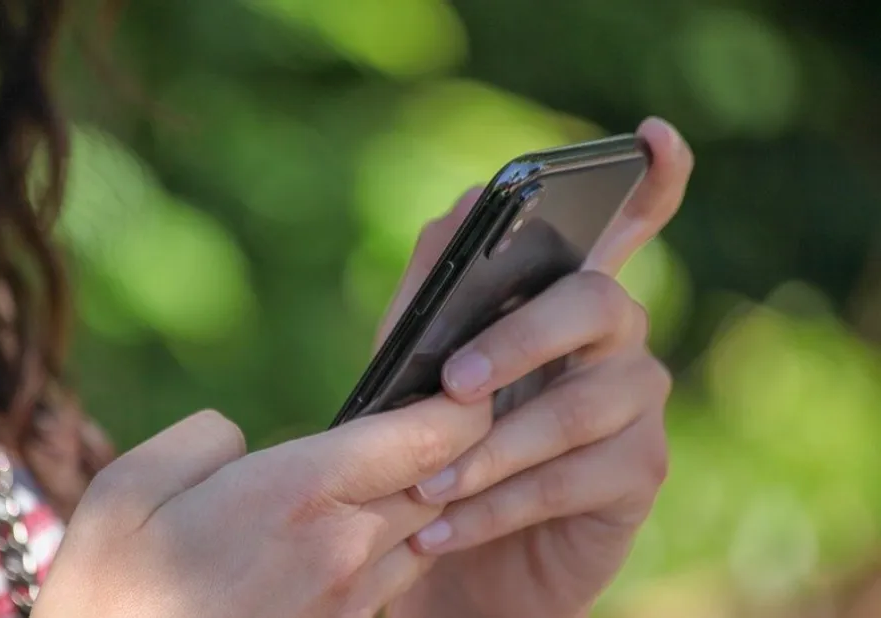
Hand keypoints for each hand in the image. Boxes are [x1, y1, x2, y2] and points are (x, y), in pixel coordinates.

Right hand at [32, 397, 492, 617]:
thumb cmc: (108, 603)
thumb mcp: (126, 493)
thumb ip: (203, 441)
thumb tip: (243, 442)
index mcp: (298, 496)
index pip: (427, 438)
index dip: (464, 404)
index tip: (466, 382)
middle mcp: (343, 553)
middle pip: (440, 485)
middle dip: (447, 450)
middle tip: (430, 417)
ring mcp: (348, 608)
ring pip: (423, 537)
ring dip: (420, 503)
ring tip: (387, 477)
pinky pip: (391, 585)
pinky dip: (389, 553)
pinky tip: (343, 542)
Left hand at [383, 118, 692, 617]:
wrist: (457, 556)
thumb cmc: (437, 443)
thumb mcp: (415, 365)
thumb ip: (434, 291)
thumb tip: (460, 211)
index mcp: (563, 297)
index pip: (627, 222)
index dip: (651, 177)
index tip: (654, 133)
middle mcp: (617, 337)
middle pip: (596, 302)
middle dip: (520, 338)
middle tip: (454, 383)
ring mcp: (637, 403)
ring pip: (578, 405)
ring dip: (491, 448)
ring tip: (426, 487)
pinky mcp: (640, 473)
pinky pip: (570, 480)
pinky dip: (496, 506)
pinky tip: (442, 529)